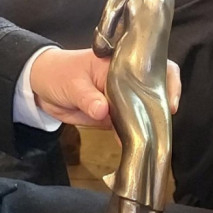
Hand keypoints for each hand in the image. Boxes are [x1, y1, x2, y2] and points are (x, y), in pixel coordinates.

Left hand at [29, 49, 180, 126]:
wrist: (41, 88)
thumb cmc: (59, 74)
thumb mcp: (71, 83)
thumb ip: (87, 97)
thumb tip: (102, 111)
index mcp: (121, 63)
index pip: (154, 66)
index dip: (168, 82)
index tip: (170, 103)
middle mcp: (127, 81)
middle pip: (155, 91)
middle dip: (163, 109)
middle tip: (163, 127)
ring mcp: (120, 100)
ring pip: (143, 112)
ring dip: (149, 126)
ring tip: (154, 141)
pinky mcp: (111, 117)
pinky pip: (127, 127)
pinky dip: (133, 137)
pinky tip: (138, 148)